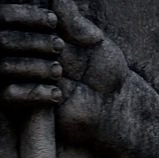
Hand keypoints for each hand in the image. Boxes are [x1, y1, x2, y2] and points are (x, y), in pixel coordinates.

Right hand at [0, 0, 127, 141]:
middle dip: (31, 41)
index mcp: (32, 35)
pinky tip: (58, 94)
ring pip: (4, 66)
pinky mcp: (24, 107)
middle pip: (1, 39)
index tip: (53, 21)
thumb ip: (72, 20)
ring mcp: (21, 81)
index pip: (6, 16)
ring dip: (34, 66)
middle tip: (60, 47)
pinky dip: (34, 92)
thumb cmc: (103, 70)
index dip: (24, 14)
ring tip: (59, 72)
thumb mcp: (91, 40)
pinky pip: (9, 95)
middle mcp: (21, 55)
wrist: (114, 104)